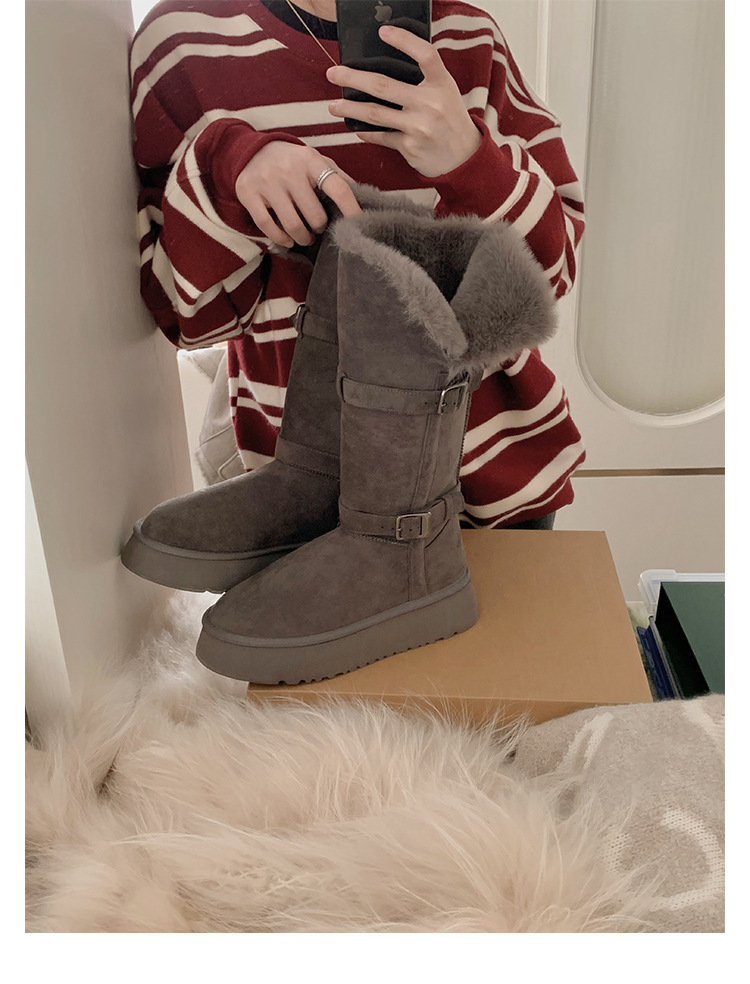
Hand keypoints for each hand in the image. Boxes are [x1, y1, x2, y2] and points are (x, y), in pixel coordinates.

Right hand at [235, 141, 360, 247]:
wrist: (250, 150)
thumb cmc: (291, 161)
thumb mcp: (315, 160)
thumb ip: (337, 176)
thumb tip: (363, 197)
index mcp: (310, 160)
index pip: (337, 188)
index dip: (351, 209)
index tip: (359, 224)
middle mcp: (289, 169)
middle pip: (314, 215)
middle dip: (319, 228)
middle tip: (317, 228)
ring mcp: (267, 182)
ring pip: (293, 225)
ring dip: (303, 238)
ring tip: (305, 237)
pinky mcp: (249, 193)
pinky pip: (268, 227)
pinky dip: (281, 239)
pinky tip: (288, 239)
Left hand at [326, 24, 482, 177]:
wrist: (463, 157)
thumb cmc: (450, 119)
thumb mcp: (445, 92)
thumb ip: (424, 78)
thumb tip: (387, 65)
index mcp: (441, 84)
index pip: (424, 54)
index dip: (404, 40)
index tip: (384, 31)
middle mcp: (430, 103)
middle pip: (383, 85)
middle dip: (353, 78)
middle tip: (333, 73)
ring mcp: (418, 126)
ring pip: (374, 113)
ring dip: (349, 108)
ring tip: (333, 105)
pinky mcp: (409, 146)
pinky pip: (381, 136)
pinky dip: (366, 133)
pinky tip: (356, 129)